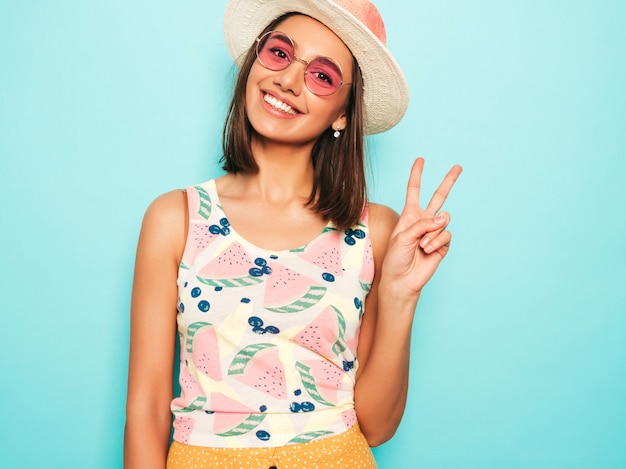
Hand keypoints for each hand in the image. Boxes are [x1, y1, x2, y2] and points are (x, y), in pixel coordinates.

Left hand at [381, 157, 461, 296]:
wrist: (402, 279)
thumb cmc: (396, 258)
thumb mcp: (403, 236)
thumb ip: (422, 224)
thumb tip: (443, 218)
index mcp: (409, 215)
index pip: (414, 191)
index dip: (417, 175)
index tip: (420, 160)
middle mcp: (423, 221)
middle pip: (439, 197)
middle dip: (448, 182)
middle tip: (458, 167)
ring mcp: (434, 232)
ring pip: (443, 220)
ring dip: (432, 233)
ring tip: (421, 245)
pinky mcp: (442, 244)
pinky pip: (446, 235)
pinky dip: (436, 241)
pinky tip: (428, 249)